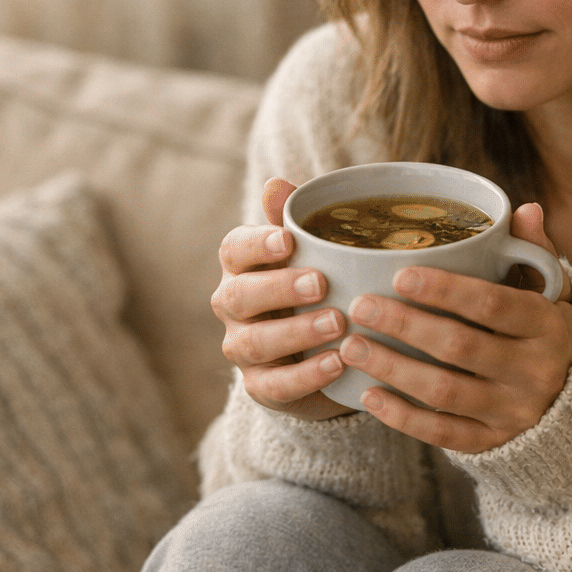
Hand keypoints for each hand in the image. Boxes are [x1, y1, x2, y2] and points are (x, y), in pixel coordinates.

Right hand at [211, 177, 353, 417]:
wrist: (326, 353)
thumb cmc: (316, 287)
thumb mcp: (314, 253)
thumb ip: (297, 220)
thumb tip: (277, 183)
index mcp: (242, 266)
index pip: (234, 249)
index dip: (258, 244)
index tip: (289, 240)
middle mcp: (233, 306)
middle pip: (240, 296)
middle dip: (279, 288)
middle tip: (322, 283)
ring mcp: (242, 349)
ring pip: (256, 342)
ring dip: (297, 332)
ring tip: (338, 324)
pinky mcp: (260, 387)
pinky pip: (276, 385)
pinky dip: (306, 375)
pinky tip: (337, 364)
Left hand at [337, 203, 571, 452]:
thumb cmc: (547, 333)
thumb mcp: (553, 292)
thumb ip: (535, 252)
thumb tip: (524, 209)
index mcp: (547, 326)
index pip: (493, 305)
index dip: (446, 290)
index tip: (399, 275)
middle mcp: (535, 372)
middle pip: (461, 348)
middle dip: (405, 325)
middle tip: (360, 307)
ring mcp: (514, 412)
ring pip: (445, 393)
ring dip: (393, 369)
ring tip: (350, 346)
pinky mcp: (495, 443)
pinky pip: (444, 434)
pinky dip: (403, 417)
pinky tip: (368, 395)